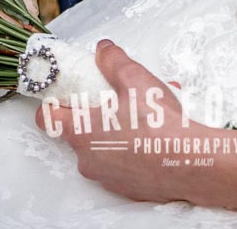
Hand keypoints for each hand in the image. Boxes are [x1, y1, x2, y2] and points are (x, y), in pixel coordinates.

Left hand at [33, 39, 211, 204]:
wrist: (189, 163)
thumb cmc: (158, 126)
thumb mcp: (135, 79)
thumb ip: (113, 60)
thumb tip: (103, 50)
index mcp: (82, 132)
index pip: (47, 119)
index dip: (52, 102)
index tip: (61, 92)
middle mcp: (88, 159)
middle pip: (78, 130)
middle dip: (93, 111)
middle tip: (114, 96)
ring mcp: (106, 176)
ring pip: (101, 146)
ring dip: (115, 127)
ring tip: (143, 109)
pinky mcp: (126, 186)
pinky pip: (120, 161)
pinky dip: (130, 145)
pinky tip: (153, 130)